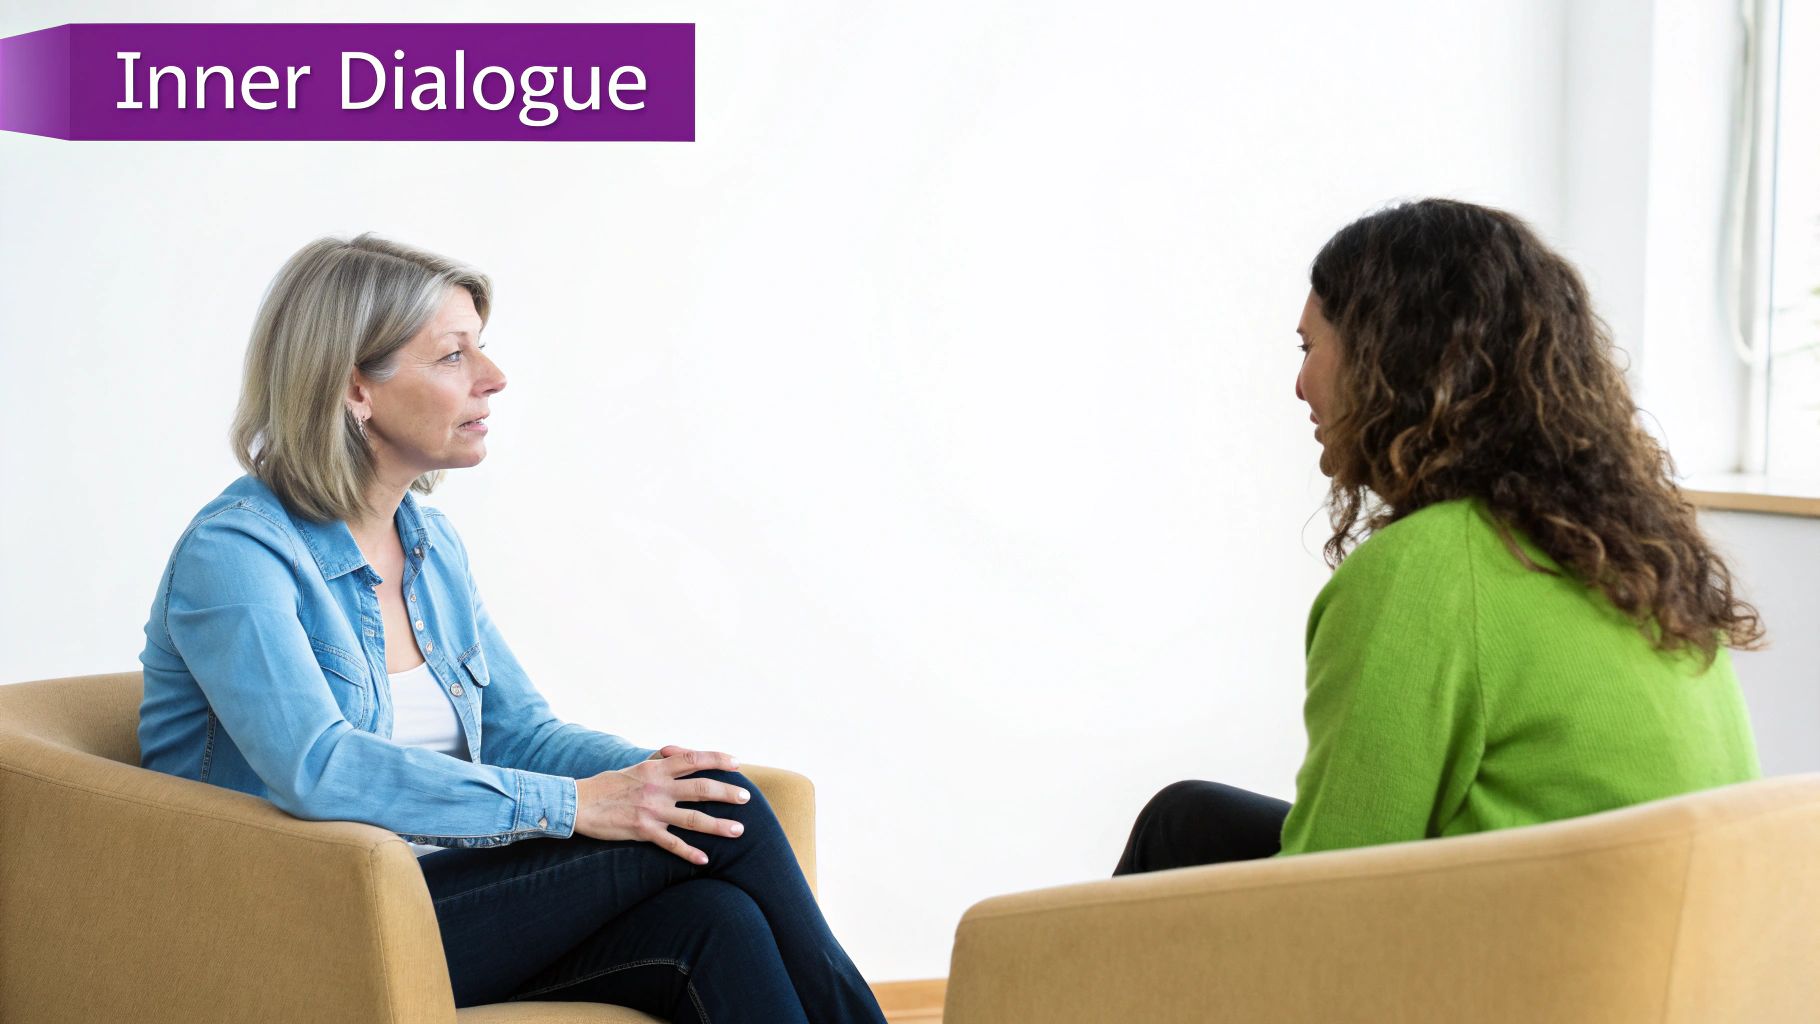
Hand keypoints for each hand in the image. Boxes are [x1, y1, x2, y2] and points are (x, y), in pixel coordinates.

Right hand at [575, 748, 749, 863]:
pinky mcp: (643, 831)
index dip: (717, 759)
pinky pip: (672, 843)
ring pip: (693, 818)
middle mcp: (658, 787)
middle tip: (746, 797)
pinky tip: (705, 859)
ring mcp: (652, 810)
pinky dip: (689, 852)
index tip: (736, 762)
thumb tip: (680, 751)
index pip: (694, 759)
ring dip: (719, 826)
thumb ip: (660, 758)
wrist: (579, 804)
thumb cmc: (609, 784)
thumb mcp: (636, 765)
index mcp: (656, 768)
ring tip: (739, 830)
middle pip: (701, 788)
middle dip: (727, 793)